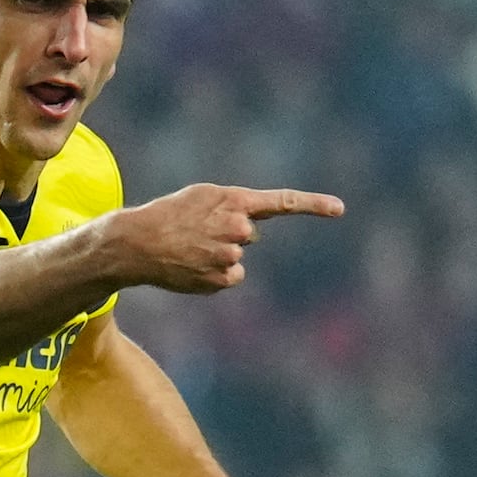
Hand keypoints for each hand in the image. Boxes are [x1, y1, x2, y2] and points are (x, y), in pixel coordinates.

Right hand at [98, 182, 341, 297]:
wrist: (136, 243)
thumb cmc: (168, 215)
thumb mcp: (201, 197)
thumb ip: (234, 206)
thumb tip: (253, 230)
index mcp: (234, 201)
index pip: (281, 202)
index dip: (313, 204)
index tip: (340, 208)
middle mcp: (238, 228)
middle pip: (249, 234)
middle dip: (230, 234)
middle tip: (198, 231)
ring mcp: (230, 256)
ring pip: (237, 258)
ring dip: (218, 254)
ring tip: (190, 249)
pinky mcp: (222, 279)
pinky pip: (230, 277)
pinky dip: (214, 274)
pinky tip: (192, 267)